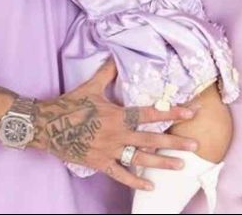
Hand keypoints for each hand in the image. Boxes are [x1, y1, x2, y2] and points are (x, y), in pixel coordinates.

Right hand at [33, 60, 198, 189]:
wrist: (46, 126)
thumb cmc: (70, 104)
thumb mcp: (91, 85)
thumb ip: (108, 71)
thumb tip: (117, 54)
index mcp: (117, 114)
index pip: (150, 113)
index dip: (172, 112)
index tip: (190, 112)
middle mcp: (117, 134)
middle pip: (151, 139)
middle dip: (175, 141)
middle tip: (195, 144)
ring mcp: (109, 151)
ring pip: (141, 160)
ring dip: (162, 163)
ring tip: (181, 165)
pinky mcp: (100, 164)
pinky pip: (120, 175)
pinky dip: (135, 182)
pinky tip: (150, 187)